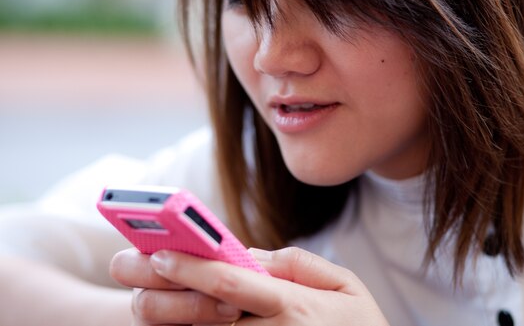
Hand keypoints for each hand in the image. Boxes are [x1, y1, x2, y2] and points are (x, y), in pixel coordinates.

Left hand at [111, 246, 389, 325]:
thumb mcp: (345, 286)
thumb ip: (298, 266)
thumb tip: (253, 255)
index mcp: (294, 305)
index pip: (235, 282)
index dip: (195, 268)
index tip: (160, 253)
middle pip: (209, 314)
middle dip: (164, 295)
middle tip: (129, 276)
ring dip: (170, 321)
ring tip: (141, 301)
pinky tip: (172, 324)